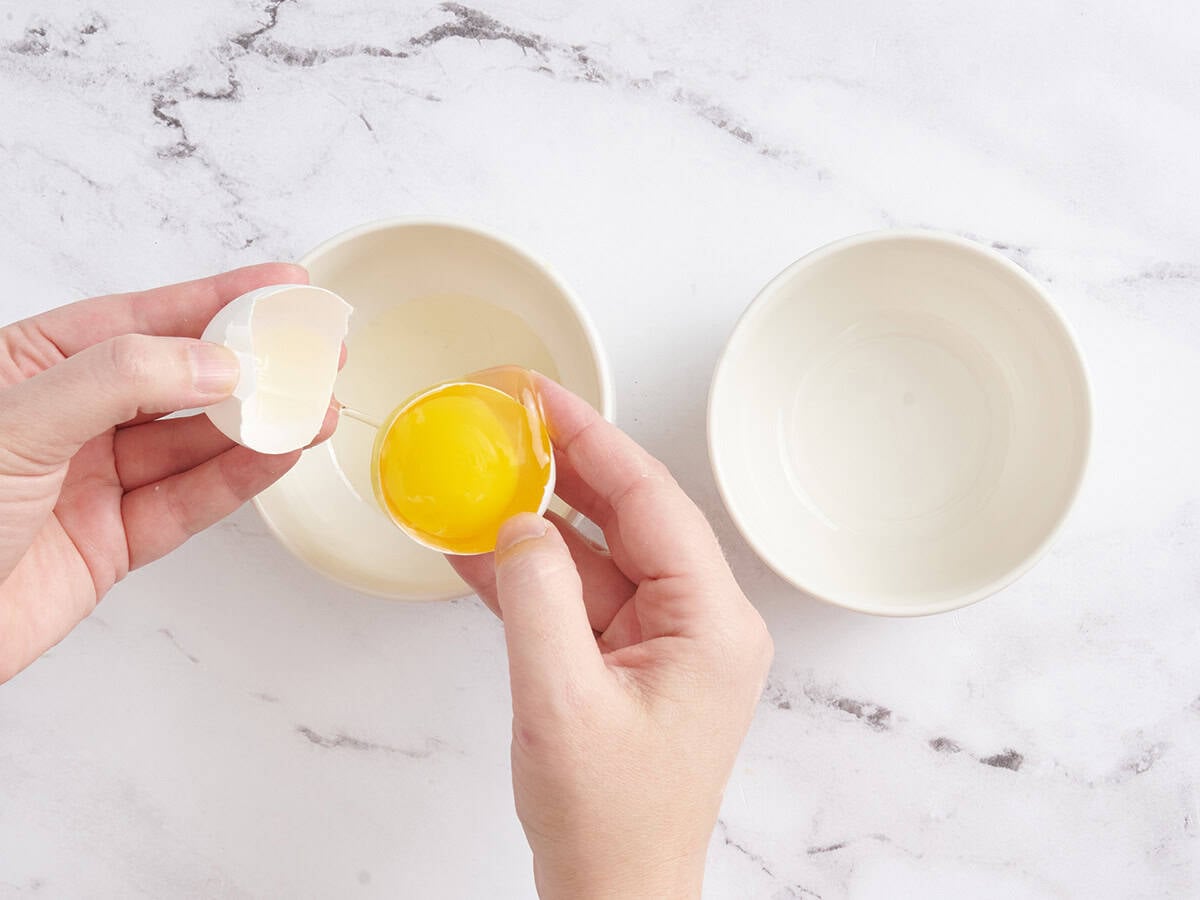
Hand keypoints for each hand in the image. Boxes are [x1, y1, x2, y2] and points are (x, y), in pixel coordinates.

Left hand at [0, 264, 335, 683]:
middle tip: (314, 350)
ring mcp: (92, 482)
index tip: (280, 287)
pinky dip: (238, 479)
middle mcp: (67, 420)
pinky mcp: (112, 542)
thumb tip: (212, 363)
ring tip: (315, 404)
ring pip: (193, 444)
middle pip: (178, 380)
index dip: (215, 299)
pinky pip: (188, 503)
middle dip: (251, 364)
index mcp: (28, 367)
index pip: (138, 319)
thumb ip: (118, 381)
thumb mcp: (16, 422)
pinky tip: (278, 453)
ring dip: (258, 425)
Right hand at [451, 376, 772, 898]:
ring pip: (598, 554)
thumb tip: (519, 521)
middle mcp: (699, 621)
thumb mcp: (559, 699)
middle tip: (508, 419)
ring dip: (540, 519)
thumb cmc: (608, 820)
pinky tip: (477, 546)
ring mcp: (664, 642)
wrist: (615, 896)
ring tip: (482, 472)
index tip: (542, 395)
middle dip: (566, 466)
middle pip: (628, 516)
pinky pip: (579, 597)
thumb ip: (536, 596)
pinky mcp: (628, 662)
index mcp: (711, 622)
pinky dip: (531, 573)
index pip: (651, 500)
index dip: (593, 438)